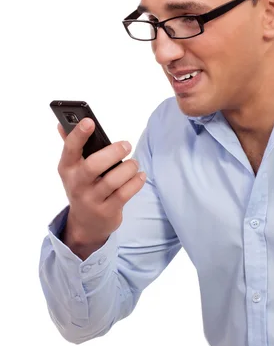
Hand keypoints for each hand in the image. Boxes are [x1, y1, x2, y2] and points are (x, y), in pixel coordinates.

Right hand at [56, 118, 145, 256]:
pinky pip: (125, 194)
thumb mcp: (73, 169)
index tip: (90, 121)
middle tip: (126, 145)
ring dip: (129, 168)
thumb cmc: (83, 186)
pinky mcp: (107, 211)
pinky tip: (140, 176)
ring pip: (113, 181)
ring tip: (134, 164)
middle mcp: (77, 184)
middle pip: (94, 165)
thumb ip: (71, 146)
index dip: (79, 134)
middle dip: (113, 152)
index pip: (70, 148)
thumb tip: (62, 123)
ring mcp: (91, 200)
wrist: (85, 224)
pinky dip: (136, 182)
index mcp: (67, 168)